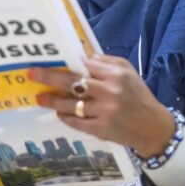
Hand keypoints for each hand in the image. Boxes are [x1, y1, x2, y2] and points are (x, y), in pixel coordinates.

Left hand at [29, 54, 175, 158]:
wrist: (153, 127)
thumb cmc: (138, 95)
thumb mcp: (128, 72)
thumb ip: (105, 62)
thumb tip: (81, 56)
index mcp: (115, 74)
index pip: (85, 64)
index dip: (66, 62)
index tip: (49, 59)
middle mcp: (109, 91)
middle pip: (73, 81)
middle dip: (49, 77)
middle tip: (32, 73)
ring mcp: (104, 111)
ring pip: (71, 104)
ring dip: (52, 100)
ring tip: (40, 97)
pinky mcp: (101, 129)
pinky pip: (77, 121)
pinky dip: (66, 116)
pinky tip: (58, 113)